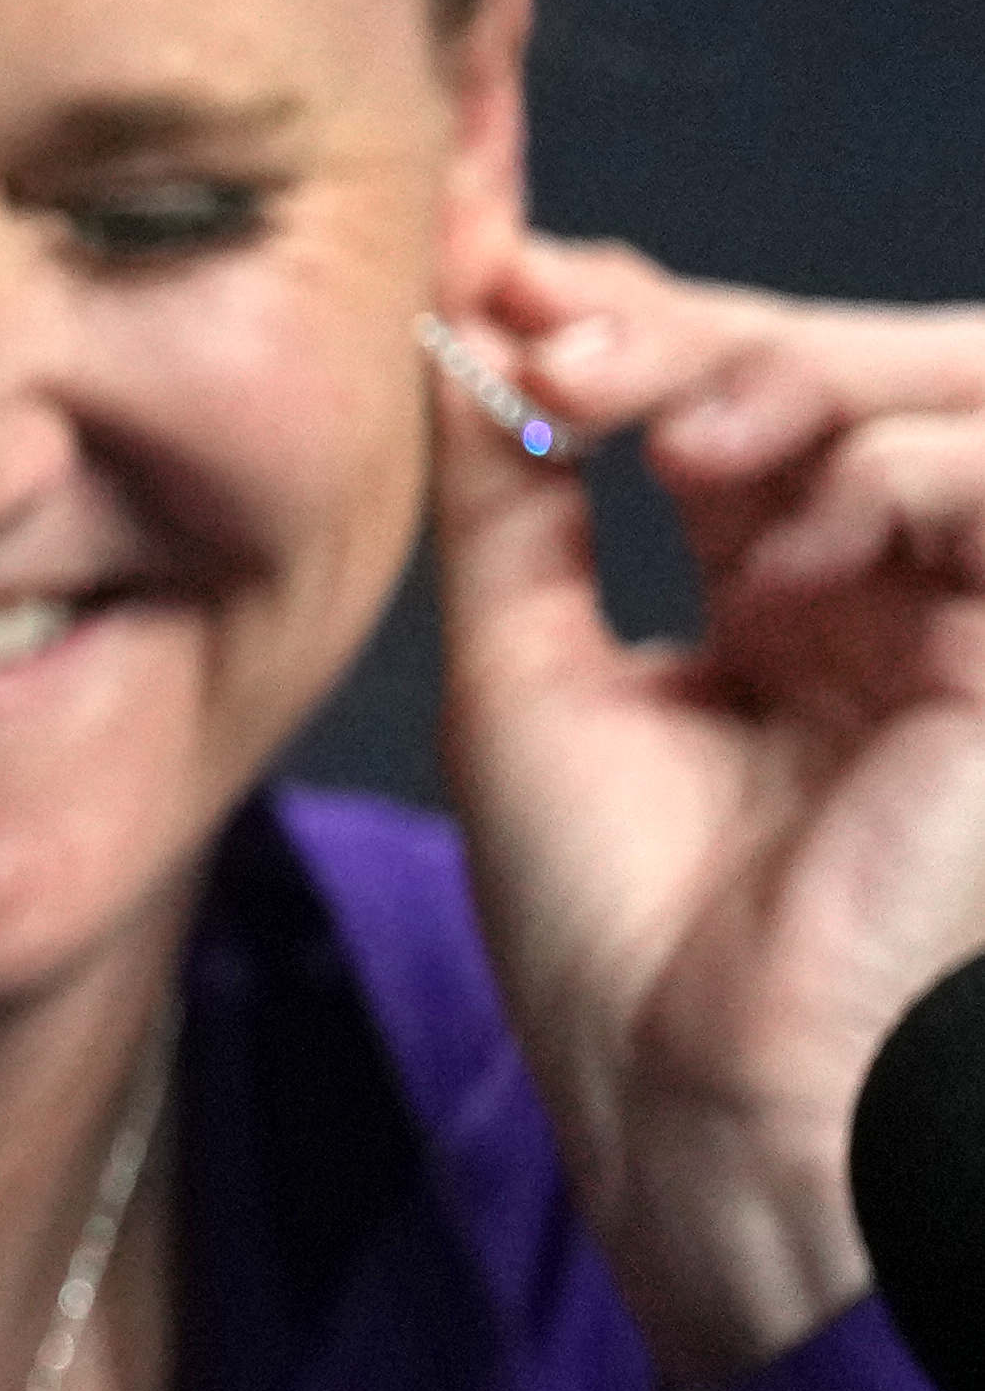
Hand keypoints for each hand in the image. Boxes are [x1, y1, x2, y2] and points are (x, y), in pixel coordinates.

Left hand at [434, 241, 984, 1389]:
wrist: (701, 1110)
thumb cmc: (622, 947)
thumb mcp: (527, 681)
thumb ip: (511, 507)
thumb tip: (457, 336)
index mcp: (781, 611)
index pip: (733, 403)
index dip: (634, 323)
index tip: (493, 281)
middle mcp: (890, 604)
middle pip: (836, 373)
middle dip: (692, 324)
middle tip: (554, 340)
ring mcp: (972, 628)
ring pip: (935, 395)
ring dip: (785, 378)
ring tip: (663, 447)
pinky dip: (886, 482)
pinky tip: (779, 572)